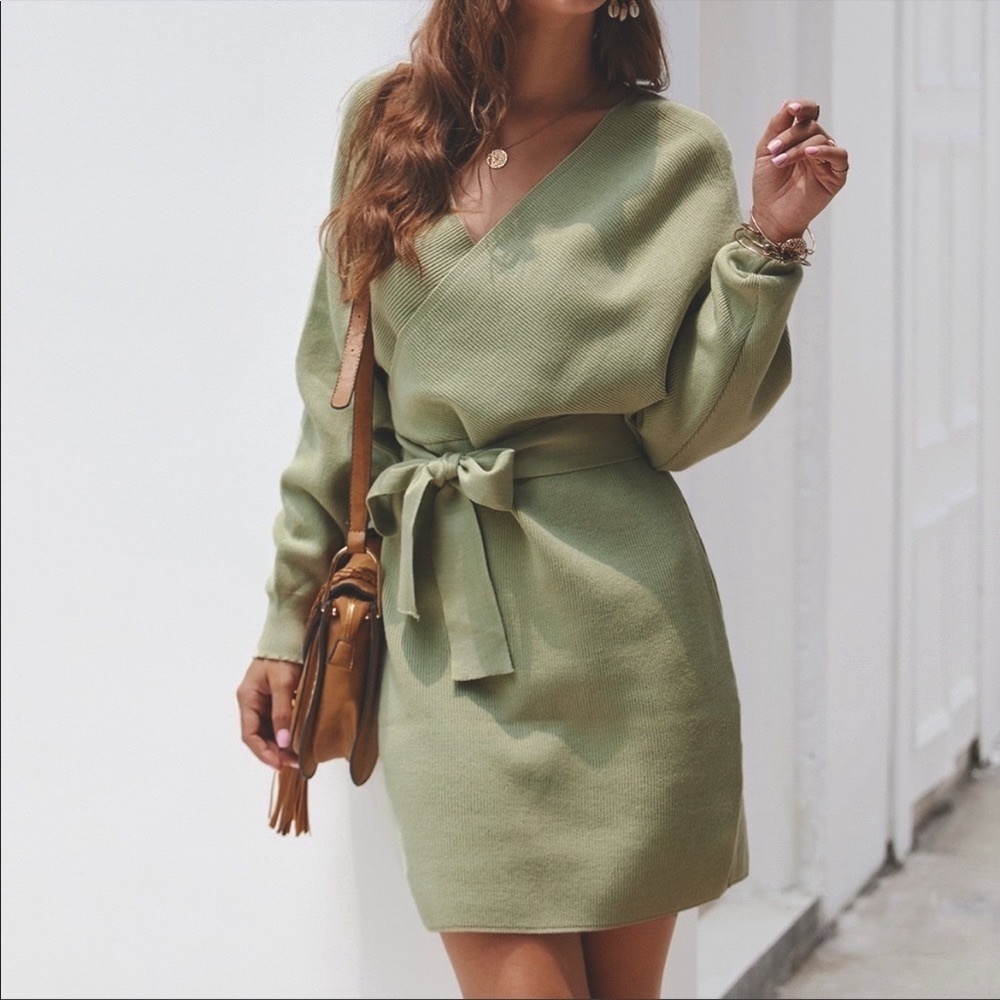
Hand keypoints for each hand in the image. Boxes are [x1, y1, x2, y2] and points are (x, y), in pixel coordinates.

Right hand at [236, 657, 301, 769]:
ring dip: (281, 745)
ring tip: (299, 756)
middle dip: (275, 752)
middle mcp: (253, 703)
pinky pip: (278, 721)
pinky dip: (287, 732)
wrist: (290, 635)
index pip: (250, 735)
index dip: (263, 752)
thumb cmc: (283, 655)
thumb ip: (282, 712)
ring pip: (269, 731)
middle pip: (259, 736)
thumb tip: (283, 741)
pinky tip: (299, 739)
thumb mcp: (283, 683)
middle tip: (295, 762)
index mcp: (247, 699)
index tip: (278, 764)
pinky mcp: (276, 699)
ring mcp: (263, 702)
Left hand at [751, 99, 848, 242]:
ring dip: (798, 148)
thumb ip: (777, 127)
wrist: (769, 215)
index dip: (803, 107)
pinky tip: (809, 154)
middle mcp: (817, 146)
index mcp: (801, 138)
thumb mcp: (766, 151)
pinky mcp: (836, 176)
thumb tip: (789, 103)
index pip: (809, 113)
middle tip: (773, 151)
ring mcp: (827, 160)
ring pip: (821, 139)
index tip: (791, 109)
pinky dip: (825, 151)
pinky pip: (838, 156)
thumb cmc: (767, 186)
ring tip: (779, 162)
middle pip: (812, 126)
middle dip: (790, 135)